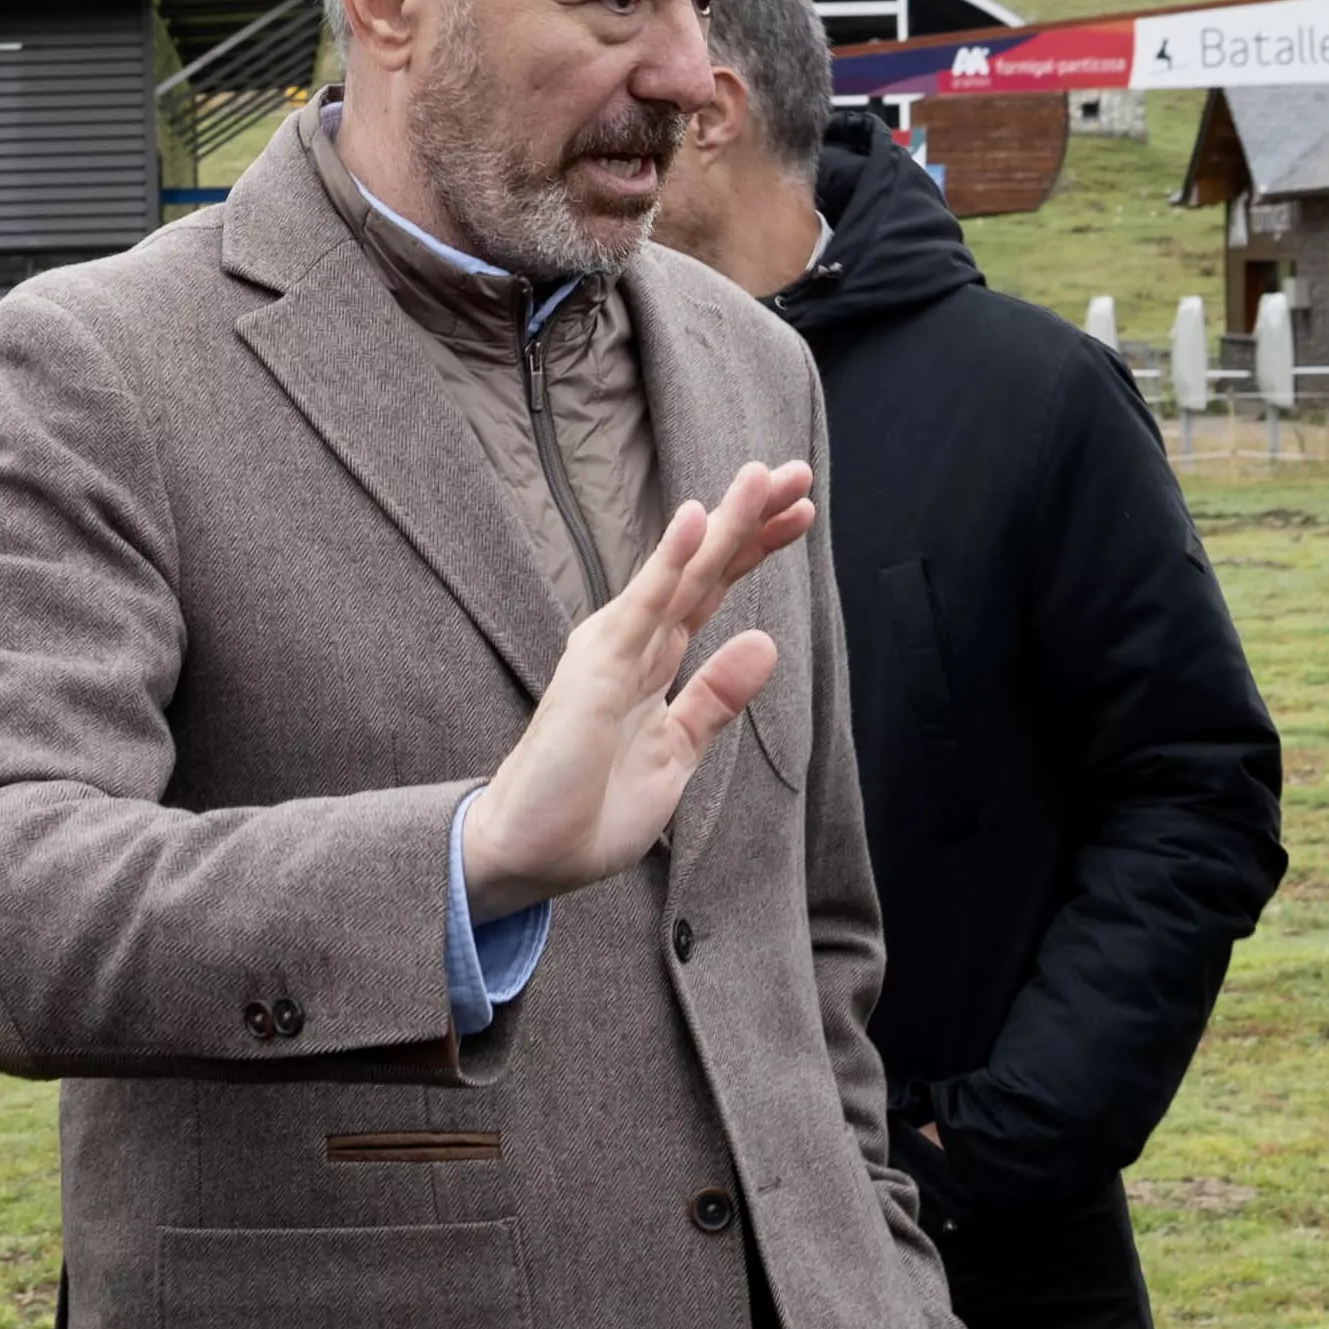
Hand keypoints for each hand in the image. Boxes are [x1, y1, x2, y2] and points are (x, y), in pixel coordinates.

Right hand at [464, 460, 816, 914]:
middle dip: (749, 520)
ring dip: (721, 525)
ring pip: (680, 576)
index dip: (753, 548)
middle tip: (795, 472)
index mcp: (651, 662)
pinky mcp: (596, 672)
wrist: (529, 856)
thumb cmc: (590, 808)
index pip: (710, 590)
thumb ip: (714, 699)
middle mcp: (631, 643)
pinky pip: (641, 609)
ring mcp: (612, 652)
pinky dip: (669, 563)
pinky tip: (695, 519)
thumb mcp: (675, 753)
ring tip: (758, 478)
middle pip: (702, 569)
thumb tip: (763, 642)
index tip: (799, 511)